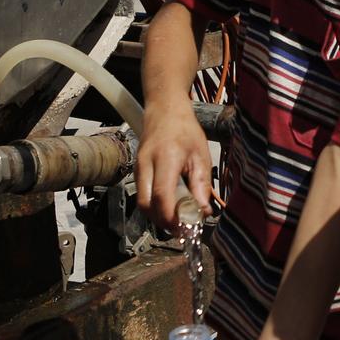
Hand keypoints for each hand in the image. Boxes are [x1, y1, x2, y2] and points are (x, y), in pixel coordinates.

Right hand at [134, 100, 212, 229]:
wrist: (164, 110)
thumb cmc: (184, 130)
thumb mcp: (200, 155)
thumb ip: (202, 184)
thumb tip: (203, 211)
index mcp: (165, 158)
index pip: (161, 195)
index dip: (171, 216)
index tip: (185, 227)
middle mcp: (146, 164)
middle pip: (145, 204)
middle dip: (162, 222)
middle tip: (181, 229)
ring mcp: (138, 168)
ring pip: (142, 203)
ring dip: (158, 216)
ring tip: (178, 220)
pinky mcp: (136, 171)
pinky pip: (142, 195)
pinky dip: (154, 207)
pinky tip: (170, 208)